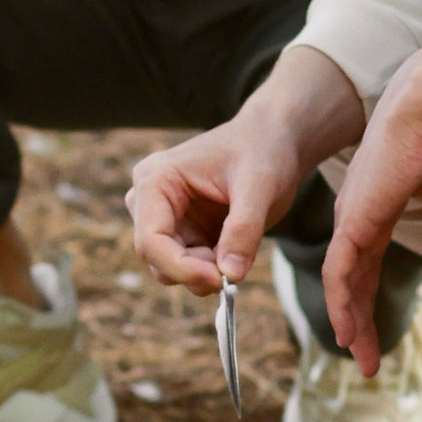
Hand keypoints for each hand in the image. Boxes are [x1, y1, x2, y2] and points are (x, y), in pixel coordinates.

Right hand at [126, 43, 365, 301]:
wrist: (271, 142)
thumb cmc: (261, 151)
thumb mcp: (259, 186)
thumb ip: (244, 229)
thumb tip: (231, 275)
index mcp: (156, 180)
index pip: (150, 239)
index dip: (180, 266)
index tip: (220, 279)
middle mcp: (150, 202)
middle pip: (157, 258)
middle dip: (196, 271)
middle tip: (236, 269)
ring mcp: (166, 220)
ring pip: (171, 269)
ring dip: (206, 272)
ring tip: (240, 249)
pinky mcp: (184, 234)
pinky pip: (190, 267)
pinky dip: (214, 269)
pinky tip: (237, 249)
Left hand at [323, 35, 421, 369]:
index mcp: (374, 208)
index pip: (363, 266)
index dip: (367, 301)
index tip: (376, 334)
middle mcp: (356, 217)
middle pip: (349, 281)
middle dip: (357, 323)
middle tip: (366, 361)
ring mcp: (353, 218)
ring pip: (342, 283)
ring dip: (351, 323)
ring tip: (361, 359)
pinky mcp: (357, 219)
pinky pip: (341, 271)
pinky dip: (341, 304)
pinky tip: (346, 332)